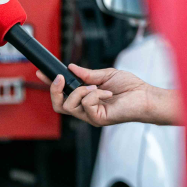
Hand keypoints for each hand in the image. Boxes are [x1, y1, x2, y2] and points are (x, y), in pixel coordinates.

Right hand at [36, 64, 180, 126]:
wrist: (145, 96)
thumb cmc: (130, 88)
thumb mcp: (105, 75)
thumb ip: (87, 74)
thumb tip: (71, 67)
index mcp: (85, 98)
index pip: (62, 94)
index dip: (50, 84)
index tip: (41, 72)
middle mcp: (85, 109)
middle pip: (58, 105)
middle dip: (55, 90)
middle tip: (60, 78)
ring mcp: (91, 115)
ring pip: (69, 105)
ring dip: (80, 91)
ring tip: (96, 87)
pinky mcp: (98, 118)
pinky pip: (86, 104)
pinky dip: (95, 94)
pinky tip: (106, 92)